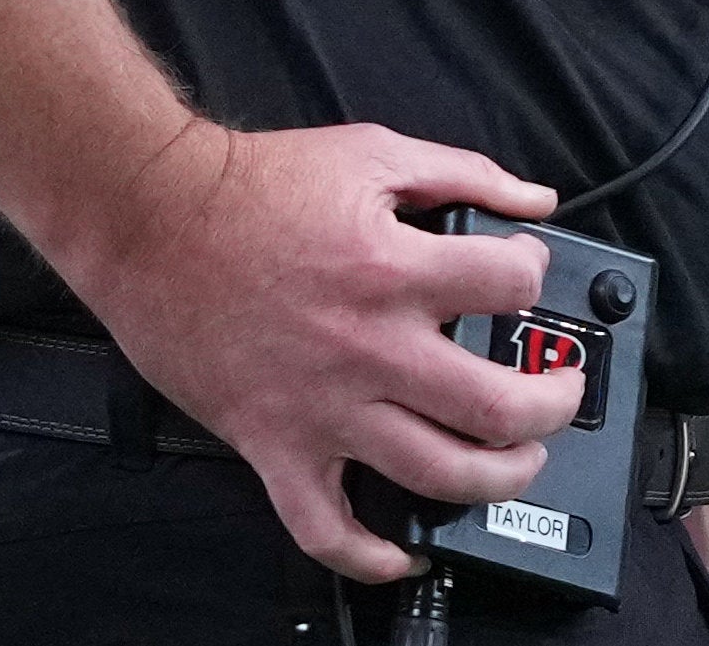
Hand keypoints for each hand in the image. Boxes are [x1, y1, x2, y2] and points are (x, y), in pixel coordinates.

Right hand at [51, 120, 589, 583]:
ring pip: (433, 475)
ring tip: (517, 462)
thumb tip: (535, 200)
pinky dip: (369, 555)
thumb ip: (465, 174)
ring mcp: (322, 407)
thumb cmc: (253, 186)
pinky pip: (324, 527)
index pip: (512, 290)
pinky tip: (403, 551)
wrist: (150, 220)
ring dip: (496, 479)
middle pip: (496, 406)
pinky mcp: (273, 445)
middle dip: (552, 406)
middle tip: (559, 394)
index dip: (534, 276)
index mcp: (395, 272)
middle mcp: (369, 349)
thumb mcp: (373, 152)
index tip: (524, 275)